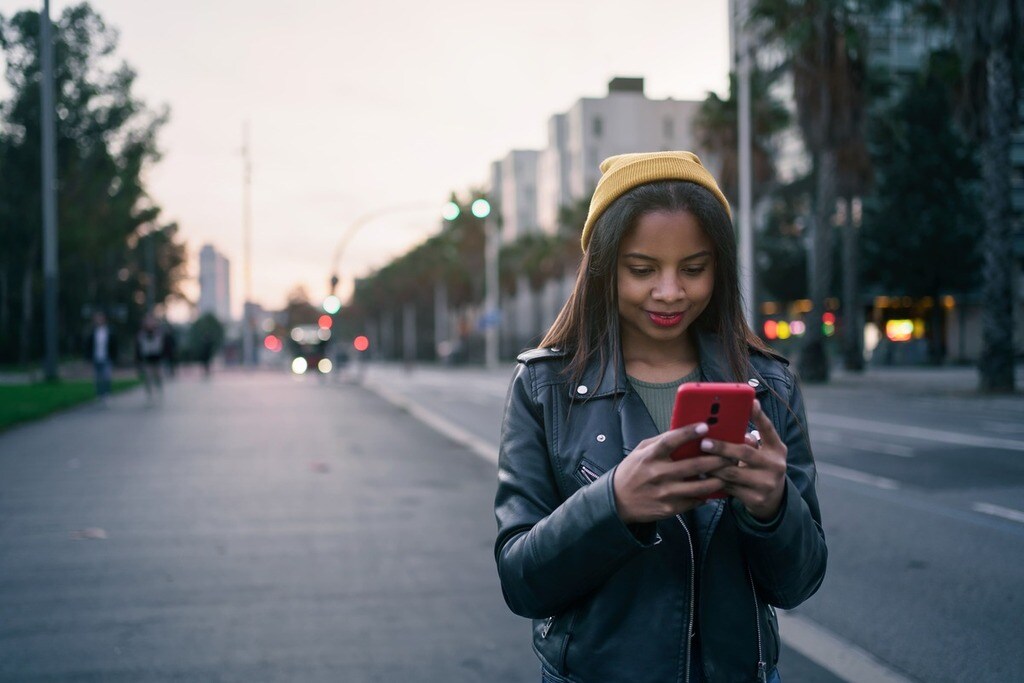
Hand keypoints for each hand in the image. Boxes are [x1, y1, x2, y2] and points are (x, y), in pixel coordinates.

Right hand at [613, 422, 734, 523]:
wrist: (617, 501)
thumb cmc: (633, 471)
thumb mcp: (640, 451)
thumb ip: (661, 441)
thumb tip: (685, 431)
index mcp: (650, 456)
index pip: (671, 440)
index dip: (689, 432)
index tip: (705, 426)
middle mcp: (658, 474)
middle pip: (694, 465)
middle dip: (716, 459)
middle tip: (731, 454)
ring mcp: (664, 493)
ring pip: (699, 487)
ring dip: (717, 479)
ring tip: (728, 473)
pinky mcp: (669, 508)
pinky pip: (694, 501)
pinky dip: (706, 495)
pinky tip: (714, 489)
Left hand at [700, 399, 786, 520]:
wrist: (773, 500)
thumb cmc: (762, 467)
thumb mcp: (764, 453)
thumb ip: (752, 441)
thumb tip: (730, 428)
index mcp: (777, 449)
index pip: (769, 430)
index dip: (760, 416)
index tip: (751, 402)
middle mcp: (775, 465)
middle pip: (745, 453)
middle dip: (722, 447)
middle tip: (704, 443)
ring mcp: (766, 483)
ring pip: (732, 473)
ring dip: (712, 466)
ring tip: (697, 459)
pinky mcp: (755, 498)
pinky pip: (728, 488)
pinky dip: (714, 481)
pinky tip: (701, 476)